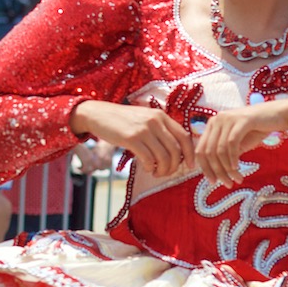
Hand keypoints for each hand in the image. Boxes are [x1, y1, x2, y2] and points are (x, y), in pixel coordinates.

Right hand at [71, 101, 193, 178]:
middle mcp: (155, 121)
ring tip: (156, 172)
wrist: (98, 114)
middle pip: (175, 149)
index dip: (190, 153)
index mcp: (161, 116)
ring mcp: (143, 130)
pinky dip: (150, 167)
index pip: (184, 136)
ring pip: (163, 156)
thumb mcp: (144, 118)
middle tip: (167, 172)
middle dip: (174, 166)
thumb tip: (174, 151)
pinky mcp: (131, 138)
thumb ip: (159, 129)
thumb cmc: (121, 120)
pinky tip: (147, 168)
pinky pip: (148, 159)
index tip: (188, 165)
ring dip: (163, 169)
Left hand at [194, 99, 287, 186]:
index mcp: (211, 125)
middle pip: (208, 152)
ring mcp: (228, 119)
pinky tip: (237, 168)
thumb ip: (224, 154)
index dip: (204, 168)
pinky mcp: (241, 120)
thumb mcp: (237, 144)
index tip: (212, 182)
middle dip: (217, 171)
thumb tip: (215, 173)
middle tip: (227, 184)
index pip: (200, 150)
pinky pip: (232, 143)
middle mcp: (216, 120)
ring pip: (219, 150)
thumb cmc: (257, 130)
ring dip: (227, 168)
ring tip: (236, 179)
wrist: (279, 115)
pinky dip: (233, 158)